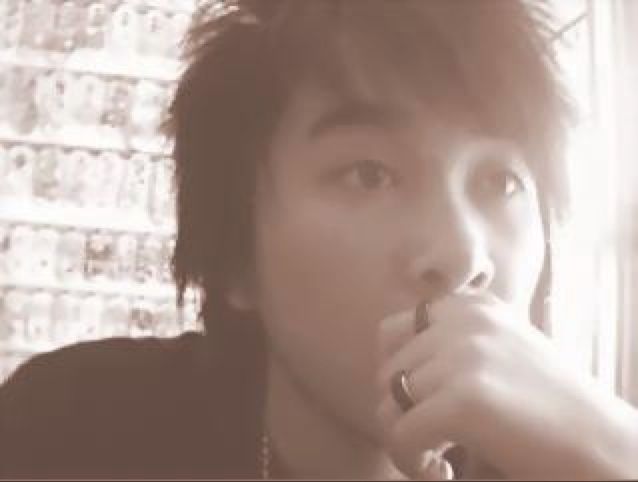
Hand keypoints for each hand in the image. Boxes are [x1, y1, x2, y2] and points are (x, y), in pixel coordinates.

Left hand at [376, 293, 637, 478]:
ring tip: (442, 459)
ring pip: (388, 405)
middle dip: (401, 412)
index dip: (399, 376)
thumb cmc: (550, 410)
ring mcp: (463, 355)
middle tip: (434, 440)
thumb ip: (450, 347)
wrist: (606, 448)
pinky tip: (445, 473)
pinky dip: (412, 463)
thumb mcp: (498, 353)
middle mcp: (464, 319)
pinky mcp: (463, 398)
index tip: (424, 407)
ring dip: (406, 440)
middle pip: (386, 371)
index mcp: (472, 306)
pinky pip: (399, 435)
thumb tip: (389, 373)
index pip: (392, 332)